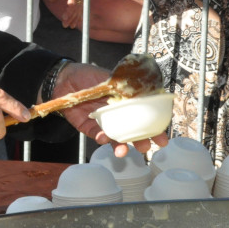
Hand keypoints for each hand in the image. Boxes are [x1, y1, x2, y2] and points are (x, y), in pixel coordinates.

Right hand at [43, 0, 82, 24]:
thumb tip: (53, 0)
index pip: (78, 3)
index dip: (75, 13)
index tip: (72, 21)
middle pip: (79, 7)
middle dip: (74, 18)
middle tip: (70, 26)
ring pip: (76, 8)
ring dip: (71, 17)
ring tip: (66, 24)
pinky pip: (72, 4)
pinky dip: (69, 12)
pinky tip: (65, 18)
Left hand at [50, 62, 167, 155]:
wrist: (65, 79)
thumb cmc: (89, 75)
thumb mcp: (111, 79)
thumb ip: (126, 88)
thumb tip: (145, 94)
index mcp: (127, 103)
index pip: (145, 117)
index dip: (155, 128)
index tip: (163, 137)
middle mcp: (118, 115)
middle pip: (133, 132)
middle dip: (141, 142)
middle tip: (146, 148)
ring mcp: (105, 123)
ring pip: (116, 138)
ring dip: (121, 147)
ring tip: (123, 152)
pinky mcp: (90, 128)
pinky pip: (98, 136)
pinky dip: (102, 138)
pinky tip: (104, 138)